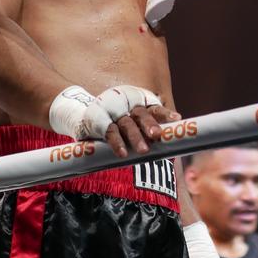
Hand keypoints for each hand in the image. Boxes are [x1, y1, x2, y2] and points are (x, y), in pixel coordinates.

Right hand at [49, 83, 179, 157]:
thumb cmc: (114, 121)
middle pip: (141, 114)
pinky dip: (116, 143)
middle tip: (158, 136)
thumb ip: (146, 130)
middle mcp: (126, 106)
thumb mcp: (131, 121)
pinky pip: (109, 133)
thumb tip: (171, 147)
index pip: (153, 108)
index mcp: (137, 104)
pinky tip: (123, 153)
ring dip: (135, 137)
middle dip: (150, 124)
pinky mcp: (99, 122)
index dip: (164, 113)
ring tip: (144, 151)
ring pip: (126, 124)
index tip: (177, 119)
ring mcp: (112, 113)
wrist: (80, 113)